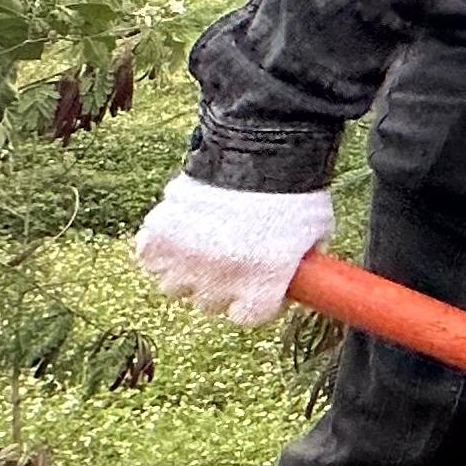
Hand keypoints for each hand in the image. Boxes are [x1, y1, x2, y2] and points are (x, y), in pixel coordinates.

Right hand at [132, 174, 333, 324]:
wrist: (260, 148)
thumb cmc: (295, 189)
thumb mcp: (316, 234)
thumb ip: (303, 264)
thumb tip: (301, 278)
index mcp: (263, 283)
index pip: (249, 317)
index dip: (255, 301)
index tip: (258, 286)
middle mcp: (222, 279)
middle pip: (210, 303)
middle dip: (222, 285)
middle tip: (232, 257)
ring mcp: (186, 258)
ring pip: (174, 286)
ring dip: (187, 270)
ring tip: (204, 243)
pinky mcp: (159, 234)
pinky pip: (149, 257)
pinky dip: (160, 248)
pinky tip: (181, 231)